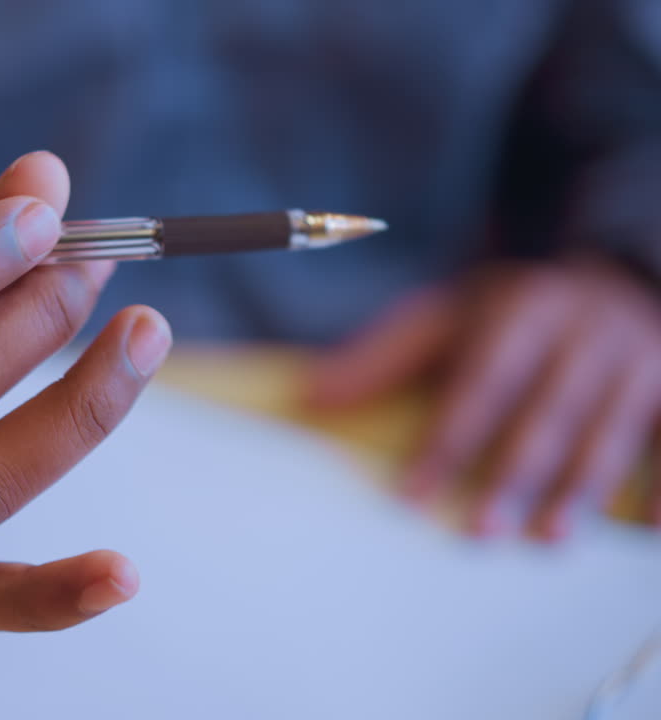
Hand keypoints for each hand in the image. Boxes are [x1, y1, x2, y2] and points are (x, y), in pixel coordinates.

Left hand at [307, 258, 660, 540]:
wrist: (608, 274)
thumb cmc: (507, 313)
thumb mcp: (444, 318)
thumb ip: (382, 358)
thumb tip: (311, 399)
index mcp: (522, 311)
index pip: (479, 384)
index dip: (446, 442)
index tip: (411, 496)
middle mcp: (586, 332)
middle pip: (545, 413)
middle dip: (512, 475)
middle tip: (480, 533)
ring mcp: (639, 358)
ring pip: (609, 432)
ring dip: (578, 490)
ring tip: (547, 538)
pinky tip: (649, 529)